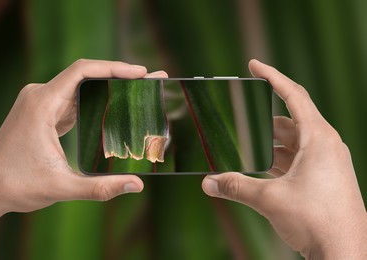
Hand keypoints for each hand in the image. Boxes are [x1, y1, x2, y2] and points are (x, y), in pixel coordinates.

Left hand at [0, 59, 167, 236]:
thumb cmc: (16, 185)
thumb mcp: (62, 187)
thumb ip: (100, 188)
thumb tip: (137, 185)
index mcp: (42, 104)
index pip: (82, 71)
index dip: (113, 67)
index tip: (140, 72)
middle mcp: (39, 96)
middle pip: (85, 76)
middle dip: (118, 76)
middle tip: (149, 80)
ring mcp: (39, 103)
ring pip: (79, 86)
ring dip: (107, 87)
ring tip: (137, 90)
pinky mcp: (42, 112)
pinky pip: (72, 98)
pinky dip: (94, 100)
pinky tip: (112, 106)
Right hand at [202, 60, 366, 258]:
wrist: (345, 253)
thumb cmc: (318, 220)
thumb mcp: (269, 198)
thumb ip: (236, 186)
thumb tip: (208, 182)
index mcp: (318, 138)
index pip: (293, 94)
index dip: (272, 76)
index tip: (254, 65)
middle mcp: (325, 145)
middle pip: (290, 119)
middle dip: (262, 119)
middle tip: (241, 117)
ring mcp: (327, 162)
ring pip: (293, 142)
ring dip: (270, 142)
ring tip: (246, 145)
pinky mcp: (324, 177)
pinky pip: (298, 158)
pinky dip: (279, 159)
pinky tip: (262, 167)